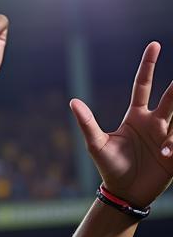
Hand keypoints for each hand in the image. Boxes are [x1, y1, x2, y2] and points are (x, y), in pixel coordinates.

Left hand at [71, 42, 172, 207]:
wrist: (124, 193)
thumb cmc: (109, 168)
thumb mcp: (97, 145)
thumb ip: (87, 123)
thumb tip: (72, 101)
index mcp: (137, 116)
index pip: (144, 85)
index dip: (149, 65)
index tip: (154, 44)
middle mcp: (155, 121)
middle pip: (171, 96)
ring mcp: (169, 135)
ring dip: (172, 131)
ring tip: (163, 146)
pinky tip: (165, 156)